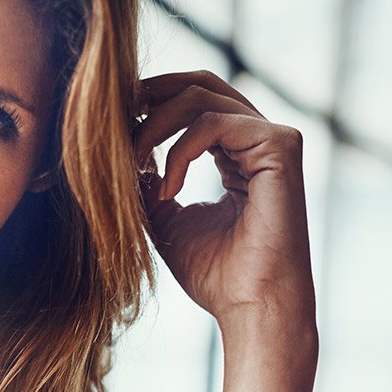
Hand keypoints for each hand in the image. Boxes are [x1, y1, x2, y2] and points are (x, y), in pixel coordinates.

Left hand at [131, 70, 316, 337]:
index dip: (148, 107)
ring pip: (201, 97)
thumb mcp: (165, 221)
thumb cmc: (215, 275)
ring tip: (132, 166)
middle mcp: (257, 139)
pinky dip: (179, 151)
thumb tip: (117, 155)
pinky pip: (214, 123)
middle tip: (111, 121)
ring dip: (153, 127)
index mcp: (235, 153)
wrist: (251, 307)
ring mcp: (272, 138)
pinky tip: (166, 190)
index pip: (192, 104)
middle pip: (198, 84)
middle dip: (149, 96)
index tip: (110, 134)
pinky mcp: (281, 145)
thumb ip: (147, 184)